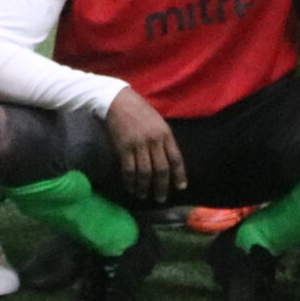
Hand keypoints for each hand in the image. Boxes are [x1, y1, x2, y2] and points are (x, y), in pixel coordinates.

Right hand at [105, 88, 186, 202]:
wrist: (118, 101)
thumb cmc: (140, 111)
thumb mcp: (158, 122)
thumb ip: (163, 140)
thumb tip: (168, 161)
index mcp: (165, 133)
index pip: (176, 158)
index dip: (179, 175)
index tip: (181, 187)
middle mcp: (154, 140)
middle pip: (161, 169)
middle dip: (162, 186)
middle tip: (161, 198)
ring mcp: (138, 144)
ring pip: (145, 172)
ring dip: (145, 187)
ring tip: (144, 196)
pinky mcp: (124, 148)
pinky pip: (129, 169)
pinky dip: (130, 181)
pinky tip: (131, 188)